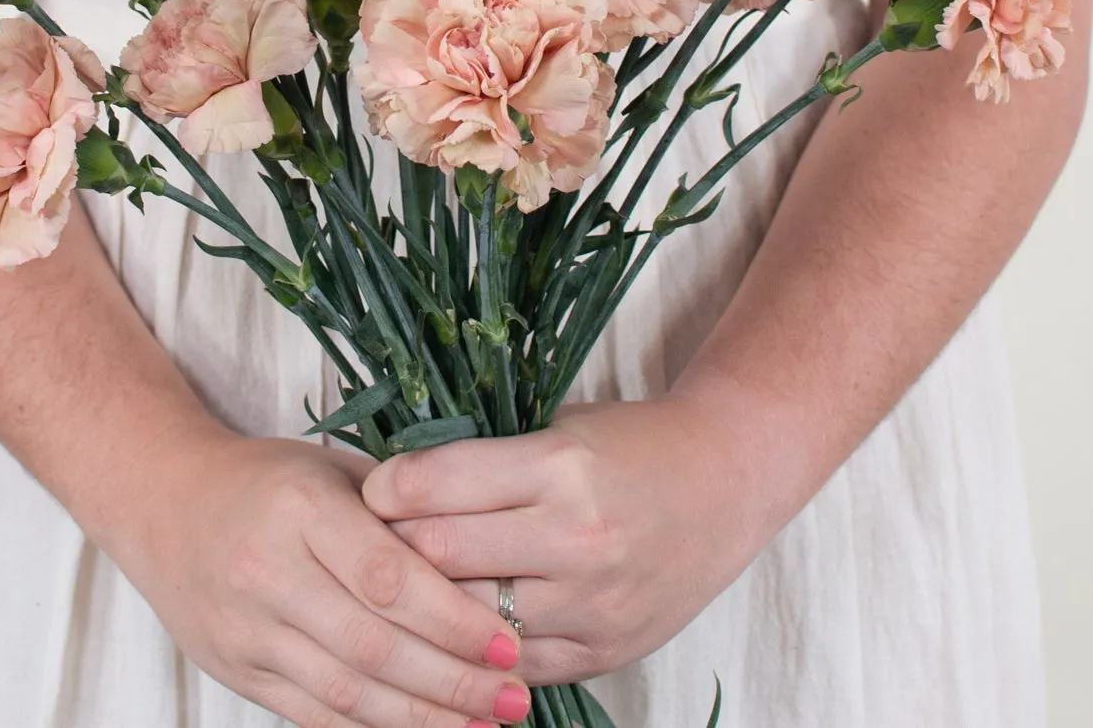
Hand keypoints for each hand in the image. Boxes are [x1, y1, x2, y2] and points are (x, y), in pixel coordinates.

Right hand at [114, 428, 531, 726]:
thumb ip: (397, 514)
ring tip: (486, 724)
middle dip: (454, 679)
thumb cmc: (268, 480)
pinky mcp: (238, 670)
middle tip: (516, 694)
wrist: (166, 502)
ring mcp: (247, 629)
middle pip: (373, 645)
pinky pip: (315, 714)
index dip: (453, 618)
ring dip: (424, 718)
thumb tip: (485, 566)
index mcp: (301, 507)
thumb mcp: (331, 471)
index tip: (509, 639)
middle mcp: (268, 571)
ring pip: (347, 692)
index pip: (387, 576)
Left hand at [362, 398, 769, 684]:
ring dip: (429, 604)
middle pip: (439, 554)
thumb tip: (390, 485)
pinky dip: (476, 647)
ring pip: (466, 619)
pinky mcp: (602, 650)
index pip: (435, 484)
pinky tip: (456, 625)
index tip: (371, 488)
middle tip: (370, 539)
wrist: (722, 485)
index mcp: (558, 465)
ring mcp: (591, 603)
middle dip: (393, 546)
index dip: (386, 487)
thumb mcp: (555, 426)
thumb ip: (483, 459)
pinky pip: (510, 664)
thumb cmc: (627, 444)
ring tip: (407, 585)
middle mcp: (574, 537)